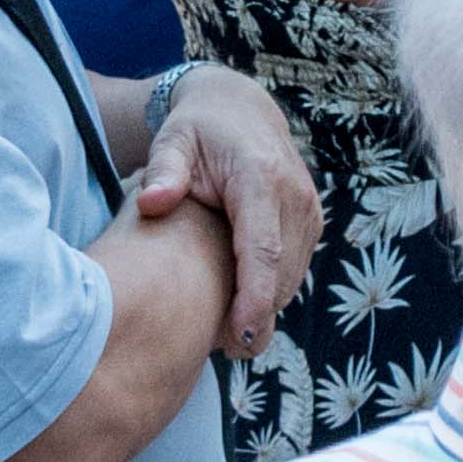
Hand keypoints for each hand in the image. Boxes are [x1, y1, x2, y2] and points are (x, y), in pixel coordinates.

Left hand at [139, 66, 318, 355]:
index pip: (263, 248)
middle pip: (282, 274)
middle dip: (255, 318)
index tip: (238, 337)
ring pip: (291, 279)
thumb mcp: (172, 142)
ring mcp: (308, 209)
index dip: (255, 298)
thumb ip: (164, 172)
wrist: (239, 111)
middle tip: (216, 351)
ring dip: (264, 311)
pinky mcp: (310, 222)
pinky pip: (294, 270)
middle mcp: (294, 194)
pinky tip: (238, 308)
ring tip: (222, 336)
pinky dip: (271, 294)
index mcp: (261, 177)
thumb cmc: (197, 131)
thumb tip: (152, 202)